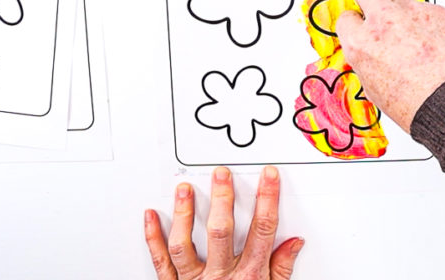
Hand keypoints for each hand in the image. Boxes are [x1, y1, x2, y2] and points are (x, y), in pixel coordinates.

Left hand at [144, 166, 303, 279]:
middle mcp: (221, 277)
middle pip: (221, 232)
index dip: (267, 200)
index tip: (268, 177)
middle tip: (220, 175)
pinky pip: (161, 262)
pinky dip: (153, 238)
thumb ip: (281, 269)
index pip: (262, 231)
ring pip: (185, 244)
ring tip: (184, 189)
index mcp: (249, 277)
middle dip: (222, 199)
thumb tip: (293, 244)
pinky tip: (151, 217)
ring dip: (183, 215)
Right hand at [337, 0, 444, 132]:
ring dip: (398, 6)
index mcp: (361, 44)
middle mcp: (383, 22)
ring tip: (408, 27)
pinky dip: (426, 19)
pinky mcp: (437, 10)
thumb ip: (368, 59)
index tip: (363, 27)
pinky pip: (425, 7)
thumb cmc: (416, 104)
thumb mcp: (374, 87)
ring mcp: (411, 12)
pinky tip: (432, 39)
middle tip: (376, 6)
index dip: (356, 24)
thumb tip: (371, 51)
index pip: (346, 17)